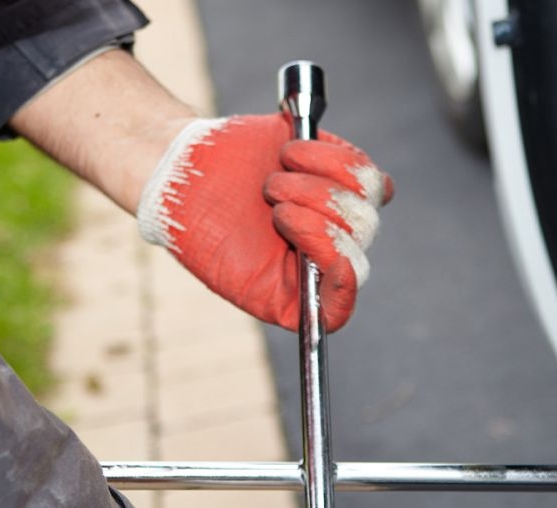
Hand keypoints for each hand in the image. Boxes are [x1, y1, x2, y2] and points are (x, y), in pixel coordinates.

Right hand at [136, 115, 393, 331]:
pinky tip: (289, 153)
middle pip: (361, 236)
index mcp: (303, 290)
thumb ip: (288, 300)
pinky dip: (325, 157)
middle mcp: (329, 254)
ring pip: (367, 197)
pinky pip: (362, 167)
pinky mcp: (341, 170)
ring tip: (274, 179)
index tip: (337, 263)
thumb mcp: (239, 279)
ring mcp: (340, 211)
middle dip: (314, 213)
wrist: (189, 173)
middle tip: (270, 198)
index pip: (340, 305)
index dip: (344, 285)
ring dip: (315, 184)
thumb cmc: (205, 231)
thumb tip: (337, 288)